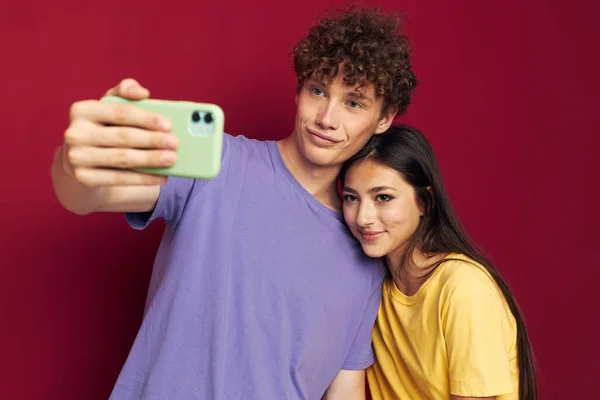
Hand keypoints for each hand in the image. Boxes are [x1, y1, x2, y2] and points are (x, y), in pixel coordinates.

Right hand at [61, 78, 178, 186]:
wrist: (83, 159)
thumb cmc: (104, 126)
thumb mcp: (110, 106)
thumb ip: (125, 91)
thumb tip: (142, 92)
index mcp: (81, 110)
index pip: (120, 113)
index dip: (146, 119)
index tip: (168, 125)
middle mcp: (75, 133)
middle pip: (123, 137)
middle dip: (153, 140)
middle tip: (174, 143)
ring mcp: (77, 158)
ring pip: (122, 159)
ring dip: (151, 160)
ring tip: (172, 159)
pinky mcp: (83, 178)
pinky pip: (119, 179)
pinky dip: (143, 178)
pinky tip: (162, 176)